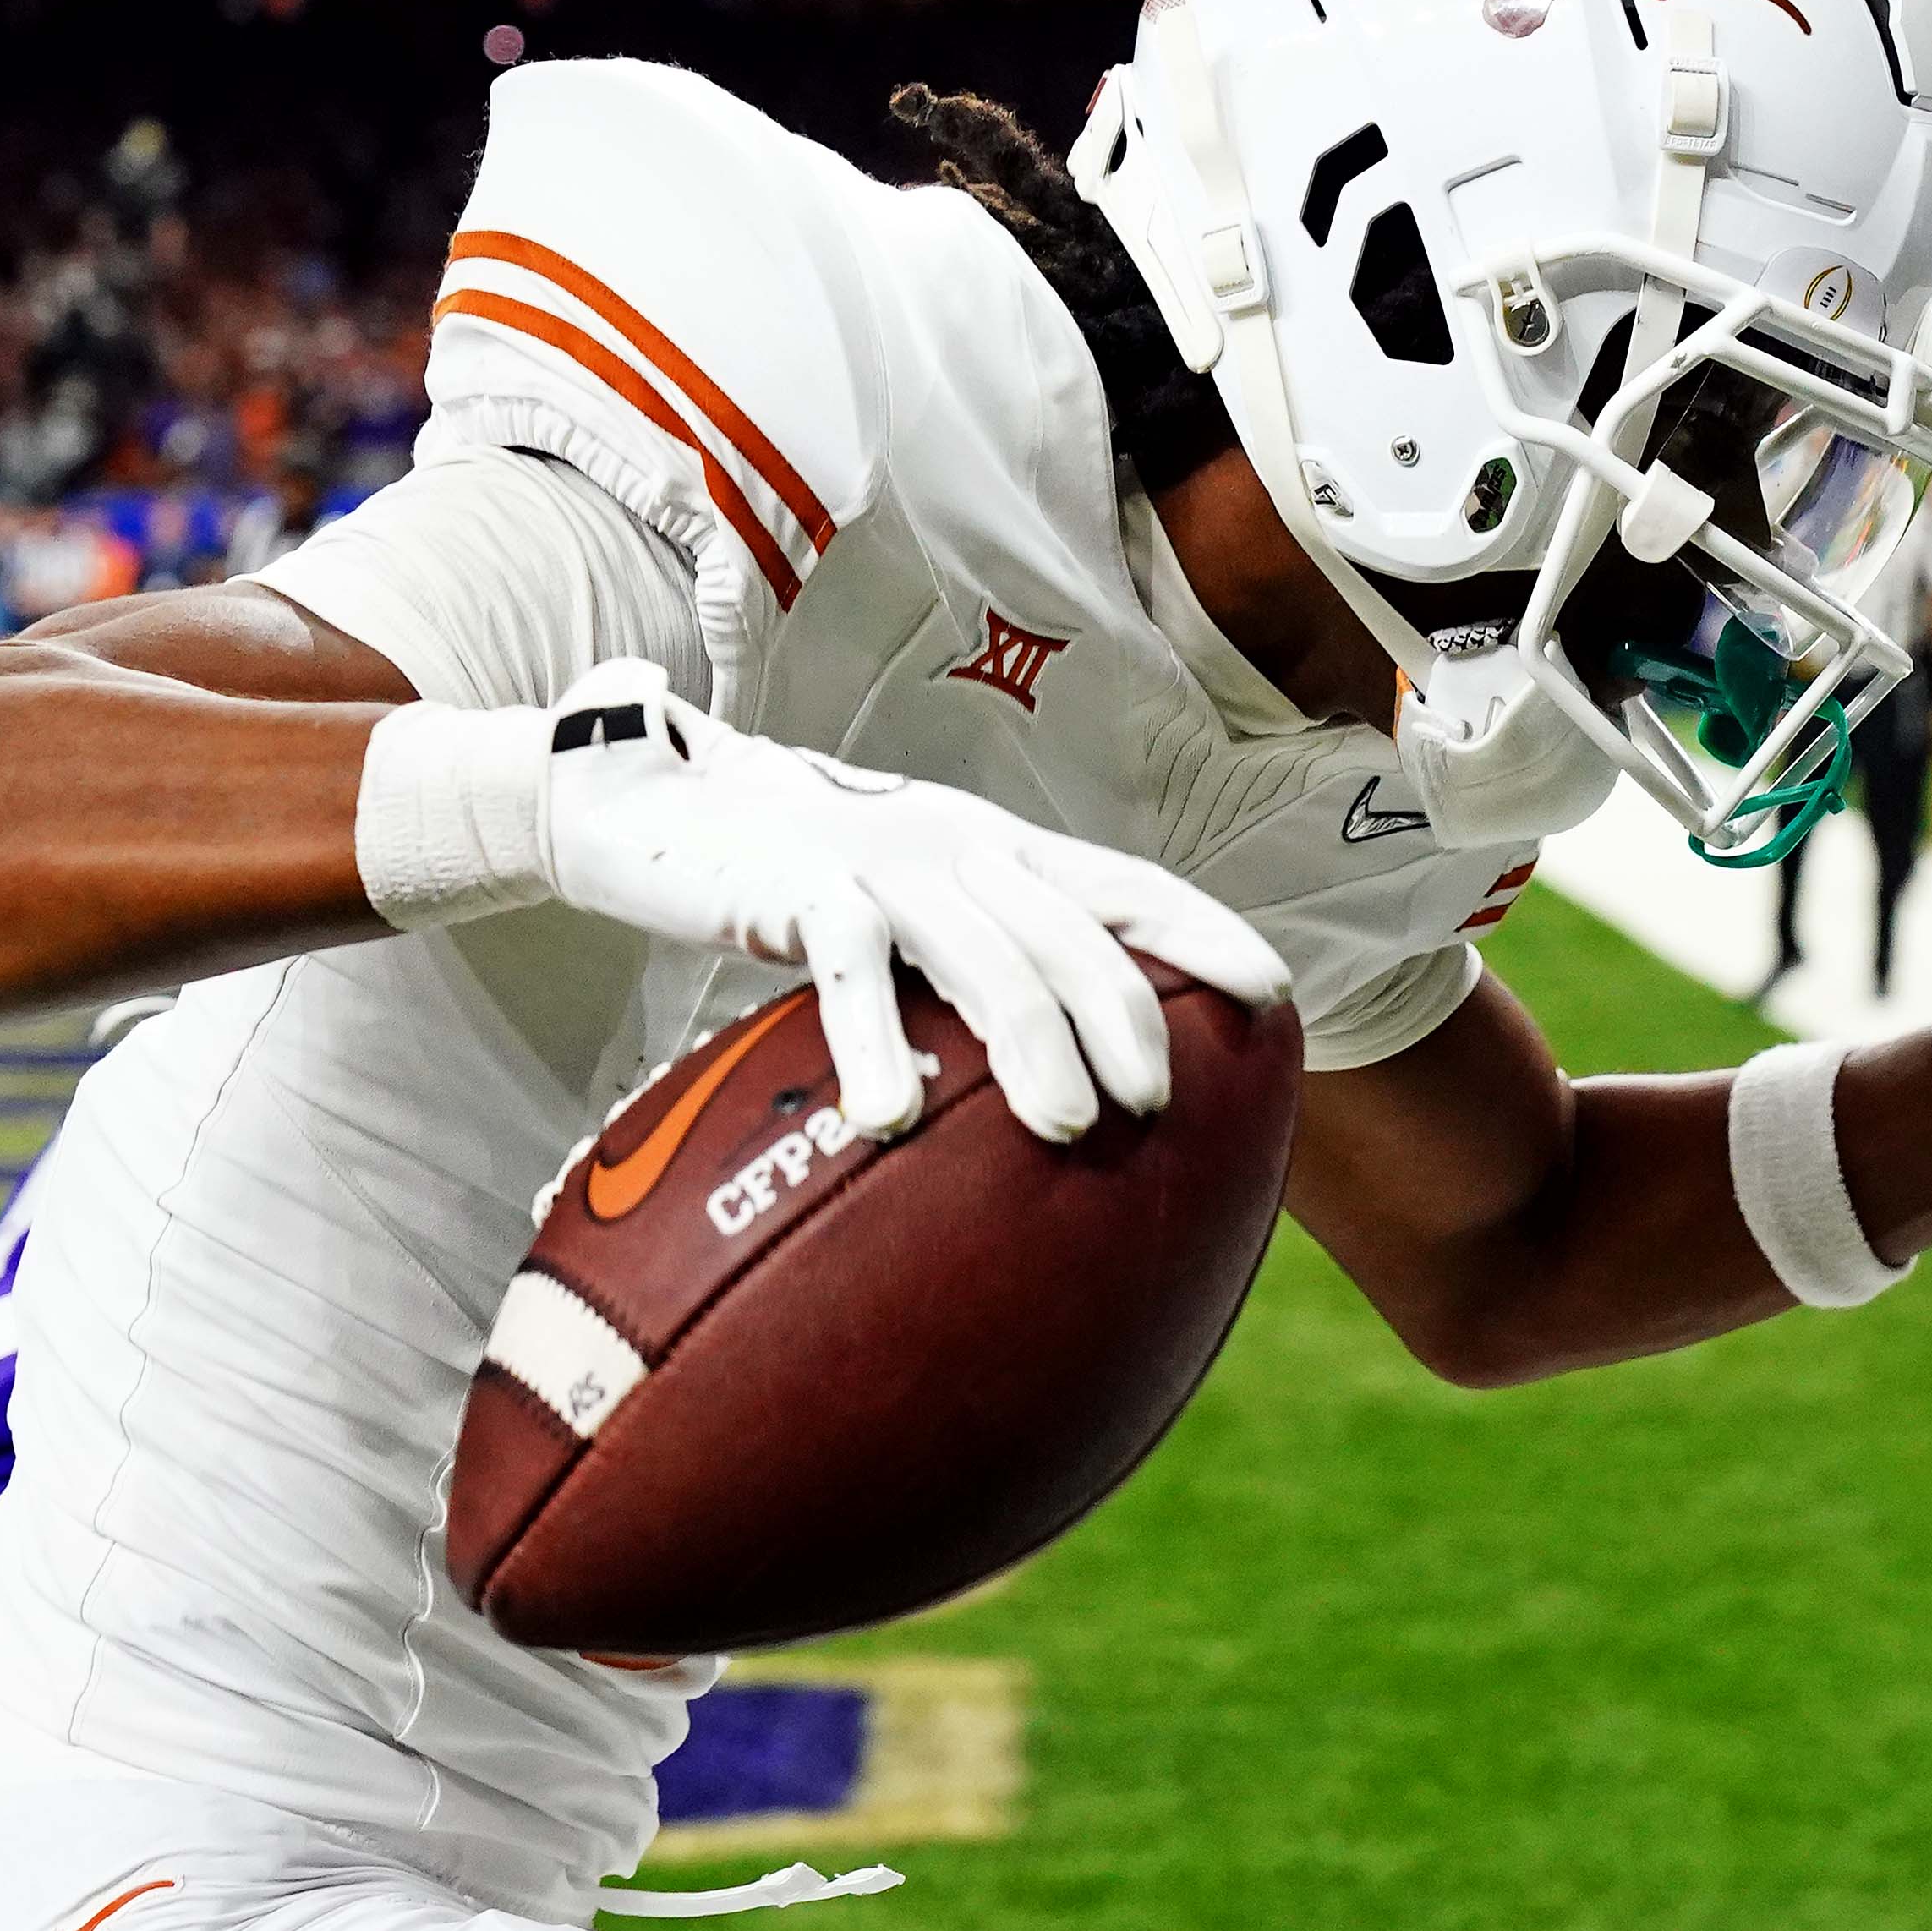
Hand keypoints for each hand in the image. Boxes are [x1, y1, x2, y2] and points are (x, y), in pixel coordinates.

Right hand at [541, 658, 1291, 1144]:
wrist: (658, 805)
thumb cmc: (796, 880)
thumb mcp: (905, 904)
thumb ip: (971, 966)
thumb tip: (1046, 1081)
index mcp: (999, 849)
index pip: (1126, 884)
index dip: (1204, 934)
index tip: (1273, 995)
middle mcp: (962, 846)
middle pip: (1075, 932)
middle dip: (1132, 1017)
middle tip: (1160, 1104)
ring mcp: (885, 864)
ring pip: (989, 956)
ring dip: (1036, 1045)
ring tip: (1068, 1125)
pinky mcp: (803, 889)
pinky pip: (854, 975)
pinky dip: (877, 1048)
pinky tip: (891, 1121)